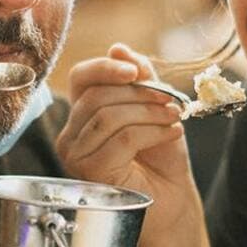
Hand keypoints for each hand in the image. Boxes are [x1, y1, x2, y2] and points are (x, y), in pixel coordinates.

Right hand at [56, 44, 200, 234]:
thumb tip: (118, 48)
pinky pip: (122, 139)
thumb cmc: (161, 155)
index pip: (80, 78)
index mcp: (82, 112)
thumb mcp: (154, 107)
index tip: (136, 72)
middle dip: (140, 93)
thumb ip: (138, 78)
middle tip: (170, 99)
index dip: (106, 68)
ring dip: (149, 113)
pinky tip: (173, 133)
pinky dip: (153, 132)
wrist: (172, 198)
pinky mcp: (90, 172)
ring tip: (174, 117)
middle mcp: (71, 133)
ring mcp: (76, 155)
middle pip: (97, 96)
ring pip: (109, 117)